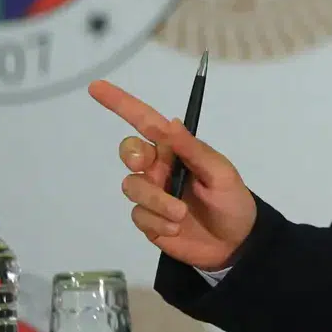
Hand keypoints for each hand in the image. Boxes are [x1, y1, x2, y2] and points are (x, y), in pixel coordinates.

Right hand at [90, 80, 256, 271]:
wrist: (235, 244)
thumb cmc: (232, 201)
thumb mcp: (220, 173)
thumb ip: (194, 150)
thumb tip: (169, 122)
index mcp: (178, 150)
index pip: (146, 122)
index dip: (121, 104)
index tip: (96, 87)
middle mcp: (160, 167)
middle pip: (129, 152)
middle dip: (134, 156)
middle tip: (148, 165)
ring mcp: (152, 193)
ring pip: (132, 187)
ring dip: (156, 201)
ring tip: (181, 215)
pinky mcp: (148, 219)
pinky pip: (138, 215)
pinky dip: (157, 222)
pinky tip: (176, 228)